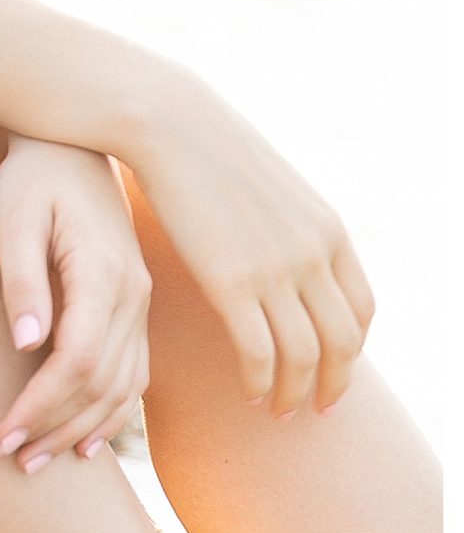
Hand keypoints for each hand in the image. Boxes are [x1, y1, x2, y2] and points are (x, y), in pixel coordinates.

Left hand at [0, 137, 151, 473]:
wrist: (74, 140)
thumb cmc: (33, 174)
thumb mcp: (14, 215)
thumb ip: (20, 277)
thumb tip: (26, 344)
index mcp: (104, 272)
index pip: (78, 362)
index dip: (39, 405)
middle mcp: (133, 294)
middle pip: (102, 385)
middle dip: (52, 428)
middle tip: (4, 458)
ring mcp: (141, 302)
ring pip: (123, 388)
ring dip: (79, 430)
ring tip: (32, 460)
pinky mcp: (135, 305)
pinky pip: (134, 374)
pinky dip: (110, 412)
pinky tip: (81, 439)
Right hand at [129, 68, 375, 419]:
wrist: (170, 122)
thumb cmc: (211, 149)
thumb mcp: (275, 187)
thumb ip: (294, 228)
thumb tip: (292, 260)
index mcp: (328, 230)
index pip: (362, 309)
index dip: (352, 349)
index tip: (334, 370)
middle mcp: (312, 253)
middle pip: (344, 343)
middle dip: (334, 384)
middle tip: (315, 409)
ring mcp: (274, 268)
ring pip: (304, 357)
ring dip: (295, 393)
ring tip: (278, 410)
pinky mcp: (230, 280)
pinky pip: (258, 353)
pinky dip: (259, 382)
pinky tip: (248, 391)